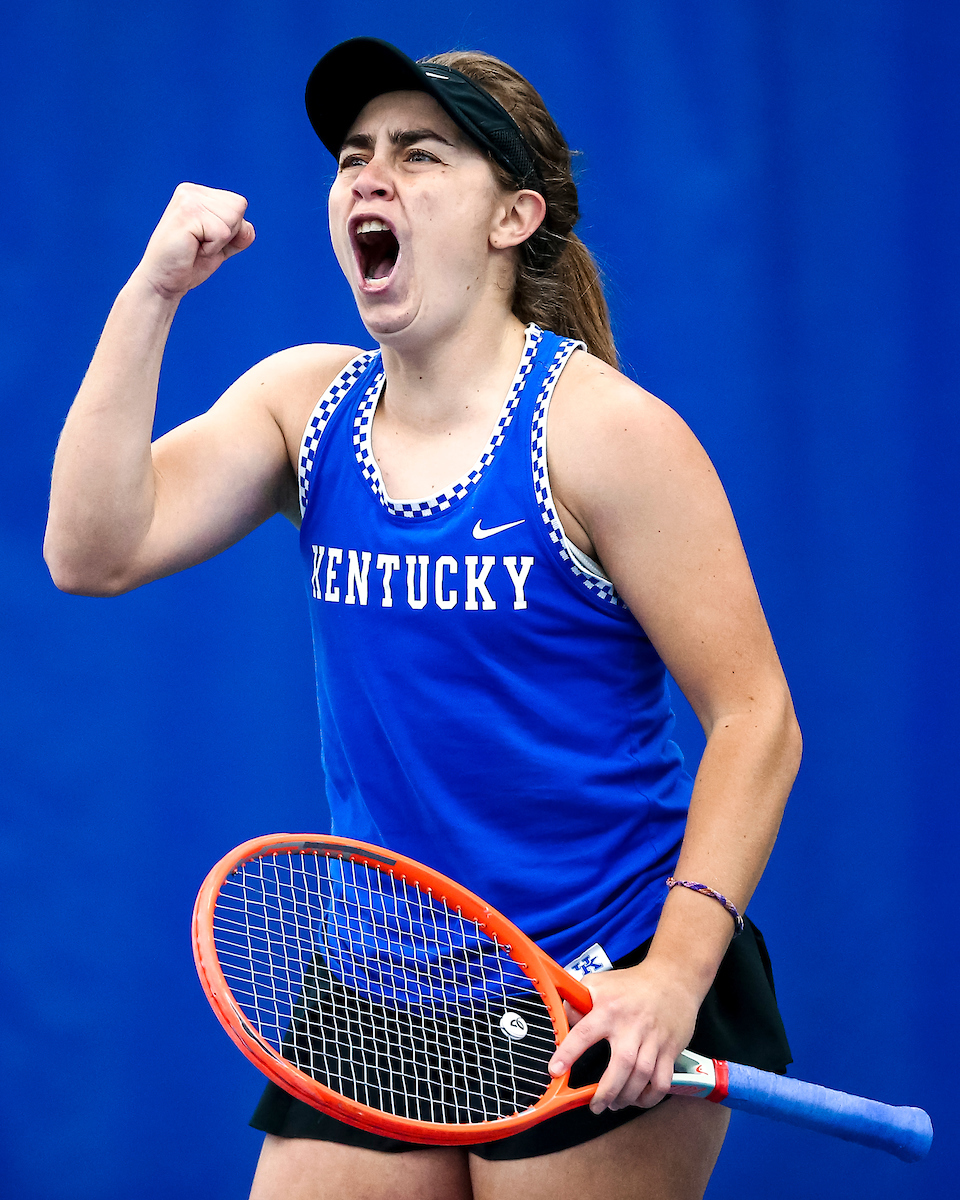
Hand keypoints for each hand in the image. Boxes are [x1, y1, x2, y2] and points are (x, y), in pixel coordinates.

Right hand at [132, 182, 254, 299]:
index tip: (206, 240)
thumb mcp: (222, 246)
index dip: (231, 230)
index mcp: (199, 194)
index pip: (238, 204)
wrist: (164, 281)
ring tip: (196, 246)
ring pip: (232, 219)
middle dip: (227, 235)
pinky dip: (212, 249)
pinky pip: (222, 233)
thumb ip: (239, 234)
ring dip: (218, 242)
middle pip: (238, 208)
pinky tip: (192, 249)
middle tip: (201, 245)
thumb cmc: (190, 264)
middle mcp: (191, 191)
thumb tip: (247, 228)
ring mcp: (188, 200)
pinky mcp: (187, 214)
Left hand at [547, 959, 701, 1112]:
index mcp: (609, 1009)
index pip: (584, 1032)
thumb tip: (563, 1020)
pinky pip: (663, 1081)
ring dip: (626, 1097)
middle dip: (606, 1091)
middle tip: (594, 1106)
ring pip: (642, 1076)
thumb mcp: (598, 983)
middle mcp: (631, 1026)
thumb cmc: (630, 984)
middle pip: (620, 1065)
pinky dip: (651, 1097)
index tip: (555, 1071)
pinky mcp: (670, 1049)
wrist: (671, 978)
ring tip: (613, 1104)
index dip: (568, 1053)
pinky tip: (638, 1100)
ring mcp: (653, 1039)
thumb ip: (578, 1001)